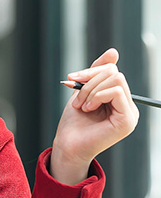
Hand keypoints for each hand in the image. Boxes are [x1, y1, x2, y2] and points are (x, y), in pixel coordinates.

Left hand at [50, 48, 138, 184]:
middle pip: (115, 73)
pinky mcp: (128, 120)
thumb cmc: (73, 123)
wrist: (67, 146)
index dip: (90, 71)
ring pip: (116, 80)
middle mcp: (127, 105)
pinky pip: (116, 91)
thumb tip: (113, 52)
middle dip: (89, 81)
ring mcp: (130, 113)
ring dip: (91, 90)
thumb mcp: (82, 91)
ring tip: (81, 105)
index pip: (112, 71)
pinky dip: (97, 96)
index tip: (71, 79)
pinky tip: (88, 108)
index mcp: (118, 99)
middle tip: (76, 98)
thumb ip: (96, 73)